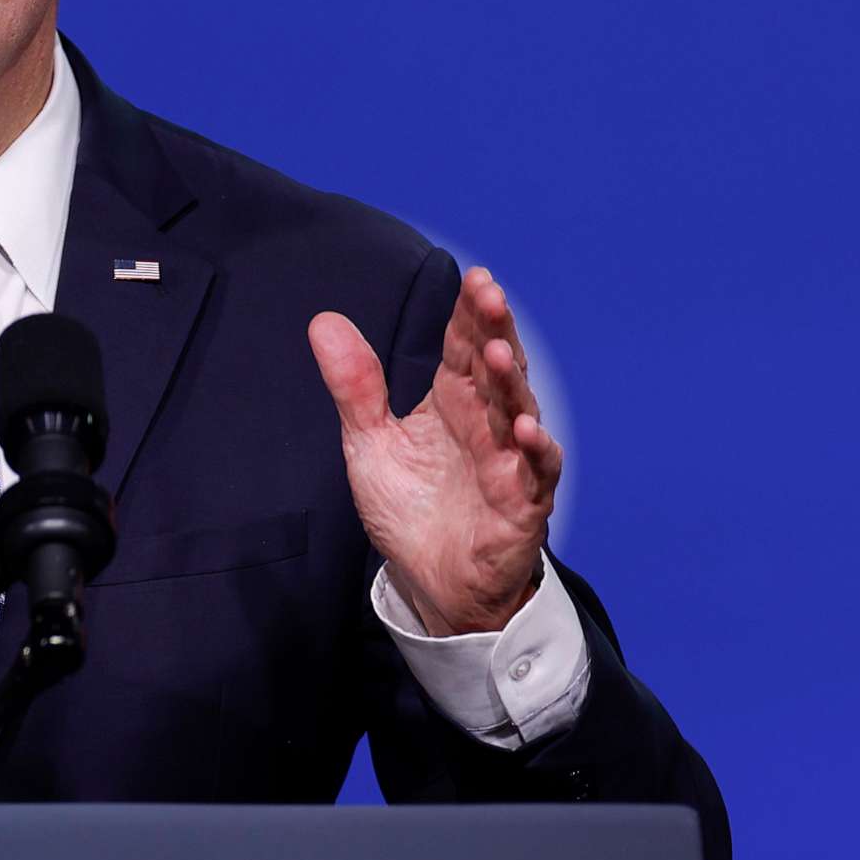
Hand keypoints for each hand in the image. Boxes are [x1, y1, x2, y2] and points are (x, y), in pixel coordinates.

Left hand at [307, 266, 562, 636]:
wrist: (429, 581)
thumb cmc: (410, 507)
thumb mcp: (370, 442)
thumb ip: (355, 386)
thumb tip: (323, 321)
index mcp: (454, 400)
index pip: (464, 346)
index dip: (469, 313)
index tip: (474, 279)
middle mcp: (487, 422)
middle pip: (497, 367)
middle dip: (495, 330)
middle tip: (488, 294)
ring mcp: (509, 461)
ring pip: (519, 412)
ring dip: (512, 383)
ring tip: (497, 353)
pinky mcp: (522, 505)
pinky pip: (536, 474)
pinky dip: (536, 452)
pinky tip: (527, 431)